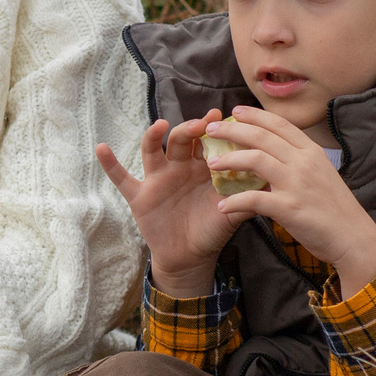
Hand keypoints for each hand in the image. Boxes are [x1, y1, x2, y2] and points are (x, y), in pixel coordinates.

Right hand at [96, 114, 250, 298]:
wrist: (190, 258)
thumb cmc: (212, 230)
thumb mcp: (233, 213)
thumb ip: (249, 196)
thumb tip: (274, 181)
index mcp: (202, 167)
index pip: (206, 141)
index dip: (212, 129)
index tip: (221, 117)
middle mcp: (178, 167)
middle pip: (181, 139)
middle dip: (190, 129)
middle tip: (202, 123)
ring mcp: (157, 179)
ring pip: (153, 151)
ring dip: (154, 136)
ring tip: (160, 126)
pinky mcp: (139, 196)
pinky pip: (122, 178)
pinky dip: (110, 165)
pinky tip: (101, 148)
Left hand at [196, 106, 375, 293]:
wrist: (352, 237)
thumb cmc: (335, 208)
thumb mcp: (320, 174)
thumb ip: (298, 161)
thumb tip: (274, 153)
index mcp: (311, 152)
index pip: (279, 124)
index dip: (255, 115)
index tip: (235, 111)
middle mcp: (303, 162)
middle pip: (262, 137)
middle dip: (232, 130)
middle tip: (211, 130)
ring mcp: (296, 183)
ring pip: (255, 160)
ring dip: (229, 159)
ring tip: (212, 163)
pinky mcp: (289, 207)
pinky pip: (253, 199)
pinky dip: (234, 201)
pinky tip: (222, 206)